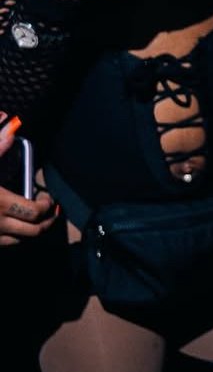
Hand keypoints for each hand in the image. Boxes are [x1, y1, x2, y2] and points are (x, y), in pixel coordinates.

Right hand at [0, 114, 55, 245]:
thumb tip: (12, 126)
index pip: (35, 212)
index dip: (47, 205)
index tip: (47, 196)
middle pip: (33, 232)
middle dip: (46, 222)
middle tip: (49, 211)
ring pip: (18, 242)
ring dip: (31, 231)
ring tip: (34, 218)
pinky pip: (3, 245)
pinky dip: (13, 237)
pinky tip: (12, 224)